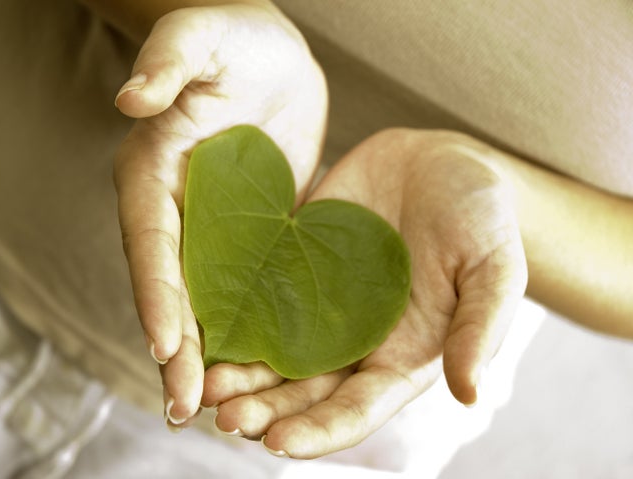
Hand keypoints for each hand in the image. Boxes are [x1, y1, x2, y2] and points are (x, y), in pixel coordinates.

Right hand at [113, 3, 326, 426]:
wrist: (267, 55)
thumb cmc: (228, 39)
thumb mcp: (198, 38)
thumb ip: (169, 62)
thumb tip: (132, 98)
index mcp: (153, 175)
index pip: (150, 243)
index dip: (155, 294)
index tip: (164, 346)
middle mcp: (176, 212)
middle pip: (171, 288)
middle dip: (176, 348)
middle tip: (185, 408)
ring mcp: (213, 228)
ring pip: (205, 300)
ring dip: (208, 355)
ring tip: (216, 411)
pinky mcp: (250, 234)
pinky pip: (246, 287)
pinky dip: (248, 328)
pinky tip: (262, 369)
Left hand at [203, 128, 527, 457]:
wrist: (440, 162)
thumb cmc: (480, 218)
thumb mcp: (493, 268)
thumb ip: (481, 327)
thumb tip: (469, 392)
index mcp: (399, 358)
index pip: (354, 410)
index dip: (316, 432)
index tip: (276, 444)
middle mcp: (351, 342)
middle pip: (300, 393)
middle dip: (262, 411)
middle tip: (222, 417)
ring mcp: (318, 305)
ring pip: (269, 354)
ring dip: (237, 375)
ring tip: (202, 385)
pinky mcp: (293, 265)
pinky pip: (256, 296)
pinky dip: (229, 317)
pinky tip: (198, 325)